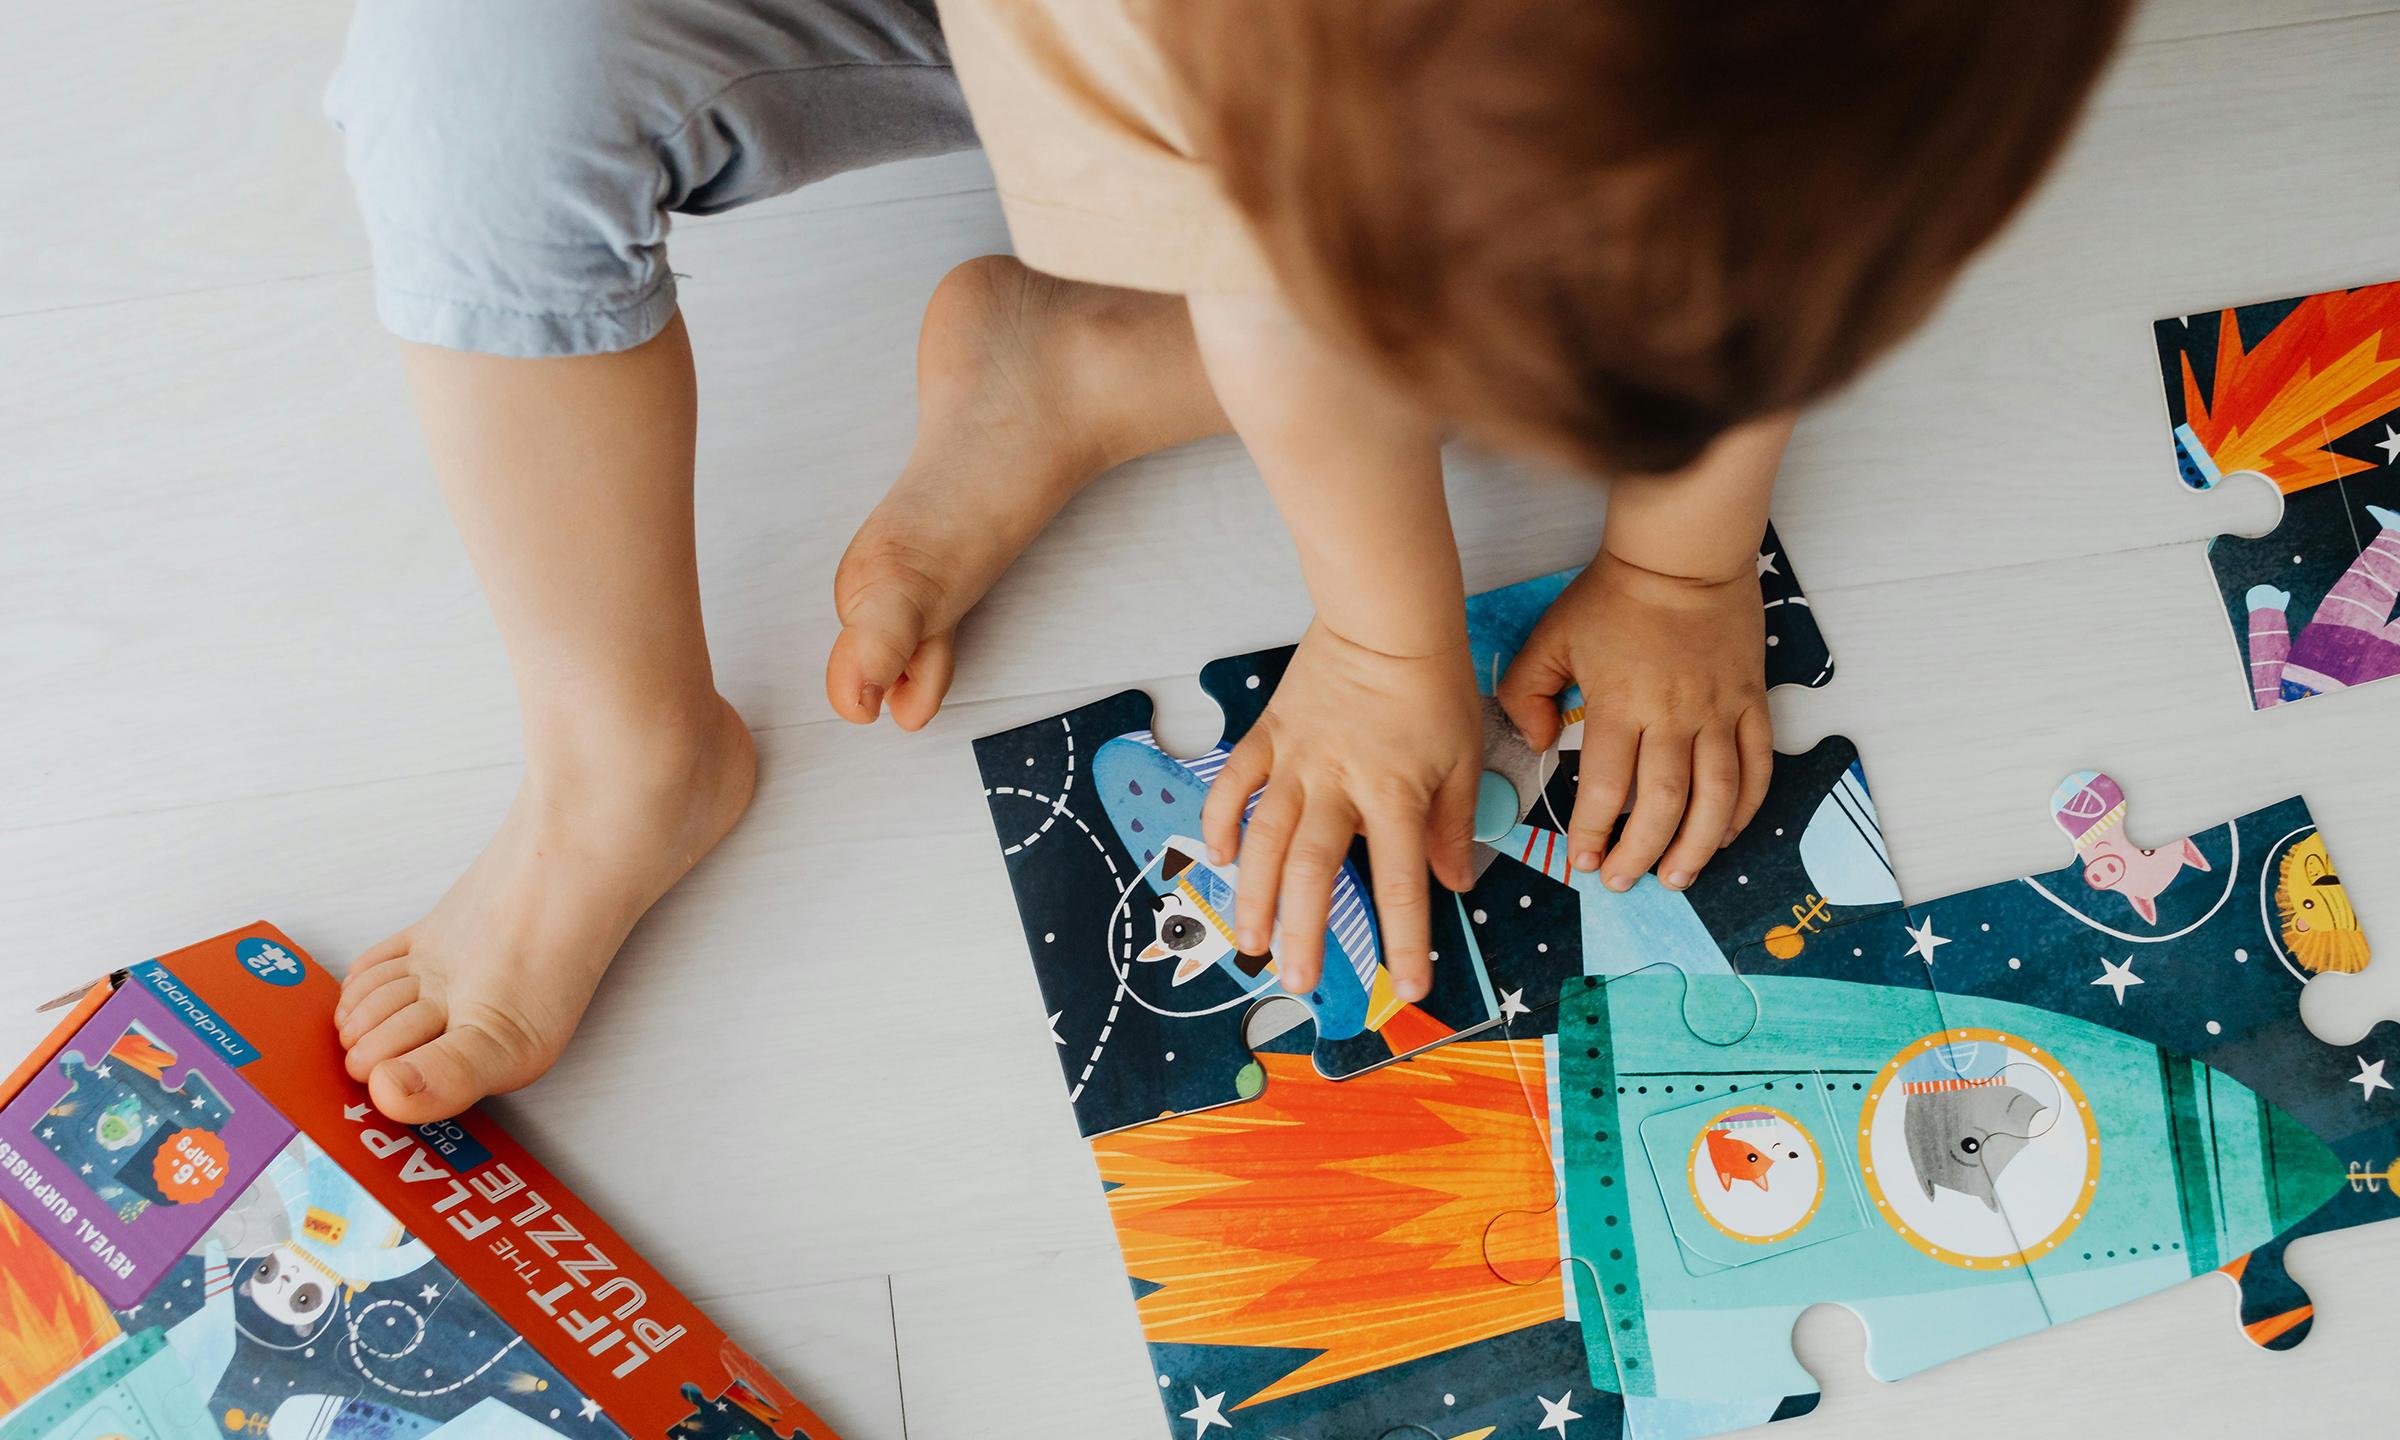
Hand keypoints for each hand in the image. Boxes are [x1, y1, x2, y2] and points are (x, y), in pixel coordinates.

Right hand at [1199, 620, 1481, 1003]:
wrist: (1386, 618)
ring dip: (1252, 893)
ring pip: (1265, 837)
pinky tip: (1217, 857)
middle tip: (1298, 981)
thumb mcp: (1462, 758)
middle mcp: (1340, 784)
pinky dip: (1221, 820)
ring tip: (1249, 940)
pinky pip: (1235, 784)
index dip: (1405, 940)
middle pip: (1315, 870)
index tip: (1410, 987)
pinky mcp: (1269, 735)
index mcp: (1395, 794)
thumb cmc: (1431, 684)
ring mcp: (1297, 760)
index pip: (1401, 881)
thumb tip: (1454, 884)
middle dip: (1305, 931)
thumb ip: (1454, 826)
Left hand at [1496, 550, 1772, 891]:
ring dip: (1696, 847)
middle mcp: (1673, 716)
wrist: (1683, 554)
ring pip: (1715, 798)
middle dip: (1640, 854)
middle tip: (1623, 881)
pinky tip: (1725, 835)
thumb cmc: (1612, 595)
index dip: (1592, 832)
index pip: (1604, 788)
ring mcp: (1719, 711)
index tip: (1581, 861)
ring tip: (1677, 878)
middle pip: (1661, 807)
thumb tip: (1536, 744)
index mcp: (1619, 704)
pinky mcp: (1752, 701)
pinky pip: (1757, 767)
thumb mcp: (1550, 637)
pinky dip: (1743, 808)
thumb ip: (1528, 694)